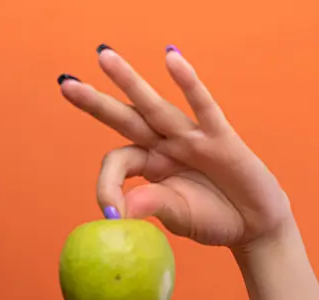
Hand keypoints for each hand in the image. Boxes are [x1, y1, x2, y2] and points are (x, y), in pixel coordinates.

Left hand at [58, 46, 296, 254]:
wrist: (253, 224)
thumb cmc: (212, 218)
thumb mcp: (176, 216)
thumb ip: (149, 206)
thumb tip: (119, 212)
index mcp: (150, 164)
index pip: (117, 161)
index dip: (107, 185)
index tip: (110, 212)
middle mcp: (166, 144)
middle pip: (125, 119)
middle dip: (95, 102)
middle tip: (65, 84)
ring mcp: (192, 137)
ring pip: (154, 106)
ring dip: (128, 81)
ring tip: (103, 56)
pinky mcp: (221, 137)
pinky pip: (202, 106)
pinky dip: (188, 83)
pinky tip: (171, 59)